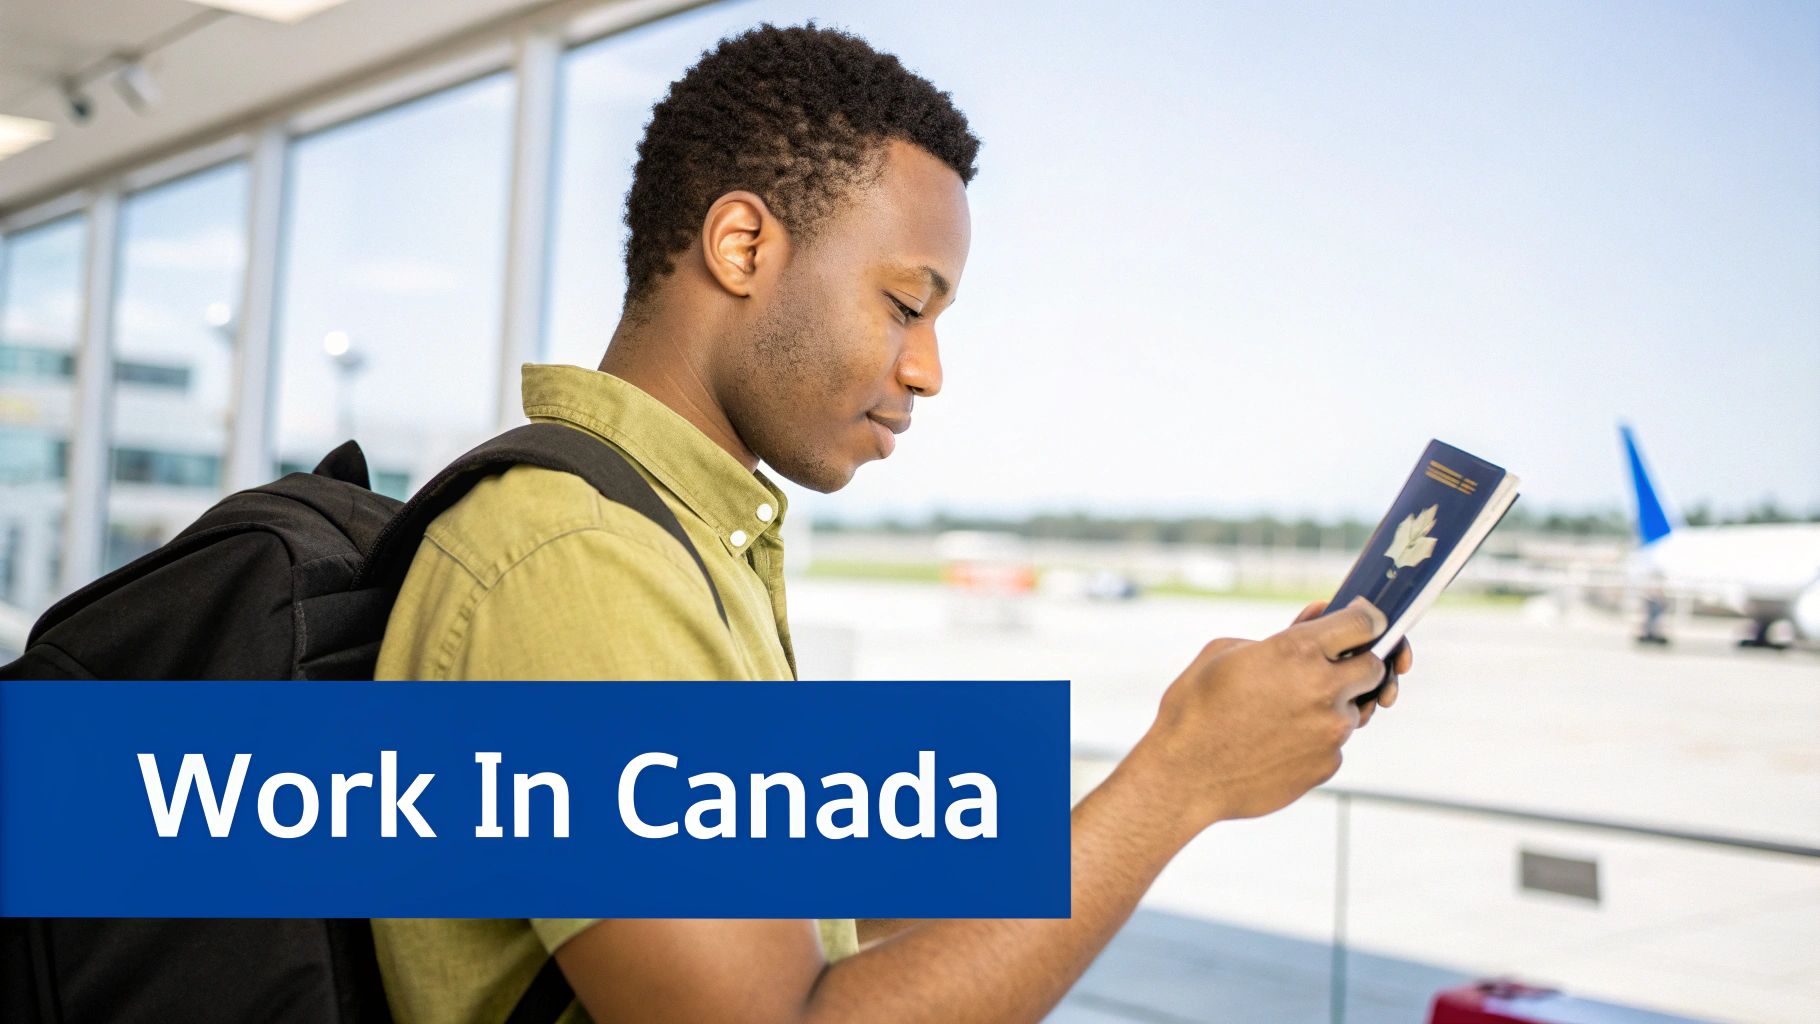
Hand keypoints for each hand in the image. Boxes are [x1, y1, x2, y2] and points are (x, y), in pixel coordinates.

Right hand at [1141, 596, 1390, 830]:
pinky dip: (1315, 740)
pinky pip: (1334, 744)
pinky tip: (1278, 743)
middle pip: (1374, 666)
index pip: (1364, 621)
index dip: (1366, 619)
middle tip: (1328, 670)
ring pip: (1354, 709)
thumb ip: (1280, 636)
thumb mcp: (1225, 652)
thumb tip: (1316, 620)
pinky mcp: (1327, 765)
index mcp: (1296, 651)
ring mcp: (1330, 731)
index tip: (1364, 623)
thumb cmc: (1195, 709)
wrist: (1184, 777)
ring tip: (1286, 713)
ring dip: (1332, 706)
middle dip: (1357, 664)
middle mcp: (1323, 689)